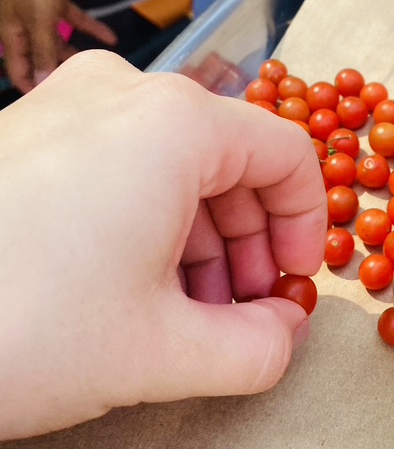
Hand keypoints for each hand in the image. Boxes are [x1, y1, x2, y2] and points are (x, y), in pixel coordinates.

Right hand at [0, 0, 117, 92]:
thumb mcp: (38, 21)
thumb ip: (41, 50)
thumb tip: (42, 79)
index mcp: (12, 35)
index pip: (18, 70)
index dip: (31, 87)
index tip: (49, 103)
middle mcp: (23, 28)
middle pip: (40, 57)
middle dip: (57, 71)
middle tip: (80, 87)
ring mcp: (39, 14)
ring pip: (56, 40)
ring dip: (74, 52)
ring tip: (96, 67)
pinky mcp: (54, 0)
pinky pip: (73, 20)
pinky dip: (90, 28)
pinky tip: (110, 38)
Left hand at [0, 51, 325, 439]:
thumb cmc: (19, 325)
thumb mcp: (162, 353)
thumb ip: (257, 350)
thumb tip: (285, 335)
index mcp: (175, 125)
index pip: (288, 157)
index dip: (310, 229)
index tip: (296, 288)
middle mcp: (125, 95)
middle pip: (232, 161)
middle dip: (249, 246)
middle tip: (240, 317)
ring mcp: (67, 107)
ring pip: (174, 165)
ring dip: (199, 242)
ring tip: (184, 316)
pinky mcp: (28, 133)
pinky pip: (120, 166)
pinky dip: (146, 224)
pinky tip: (128, 291)